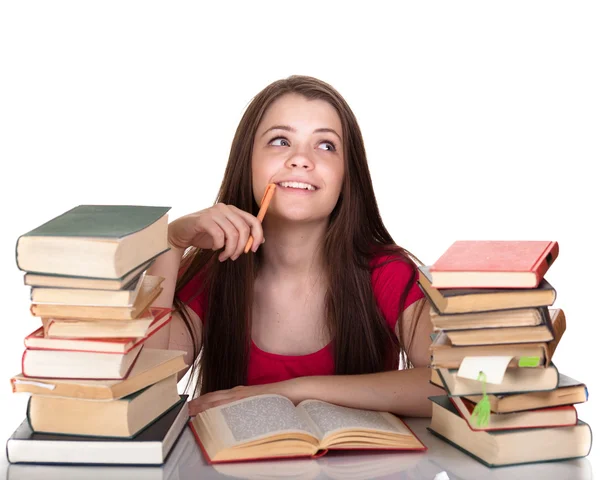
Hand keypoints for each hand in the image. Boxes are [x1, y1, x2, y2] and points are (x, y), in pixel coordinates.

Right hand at [168, 203, 264, 260]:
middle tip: (233, 257)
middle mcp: (225, 208)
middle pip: (244, 229)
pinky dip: (218, 246)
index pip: (254, 220)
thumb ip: (241, 235)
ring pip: (232, 234)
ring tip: (223, 256)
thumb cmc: (204, 234)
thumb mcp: (225, 235)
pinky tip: (214, 249)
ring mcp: (214, 212)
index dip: (257, 236)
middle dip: (241, 247)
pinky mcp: (203, 219)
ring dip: (230, 250)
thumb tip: (260, 241)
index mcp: (233, 210)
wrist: (180, 233)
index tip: (252, 250)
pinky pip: (219, 235)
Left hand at [187, 379, 302, 414]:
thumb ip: (246, 408)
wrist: (293, 391)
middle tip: (185, 409)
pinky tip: (211, 411)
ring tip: (191, 410)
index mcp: (240, 393)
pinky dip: (220, 406)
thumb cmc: (276, 399)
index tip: (191, 407)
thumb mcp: (258, 404)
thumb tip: (238, 417)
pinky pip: (231, 403)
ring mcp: (243, 394)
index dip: (203, 401)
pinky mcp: (248, 398)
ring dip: (204, 404)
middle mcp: (239, 392)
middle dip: (199, 403)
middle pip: (214, 397)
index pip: (217, 397)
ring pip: (219, 399)